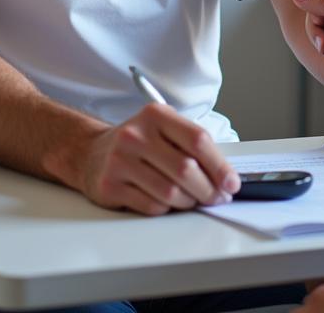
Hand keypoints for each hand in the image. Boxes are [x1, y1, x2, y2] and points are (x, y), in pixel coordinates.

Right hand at [80, 103, 240, 214]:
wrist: (91, 152)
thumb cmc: (138, 142)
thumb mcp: (163, 130)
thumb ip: (191, 145)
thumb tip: (225, 176)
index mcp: (156, 115)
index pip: (198, 140)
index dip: (220, 165)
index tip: (232, 183)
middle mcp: (136, 134)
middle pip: (186, 169)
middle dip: (208, 189)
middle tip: (217, 197)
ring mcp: (120, 160)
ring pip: (170, 192)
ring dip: (189, 202)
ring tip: (194, 200)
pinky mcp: (110, 186)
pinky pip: (152, 206)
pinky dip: (167, 209)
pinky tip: (168, 202)